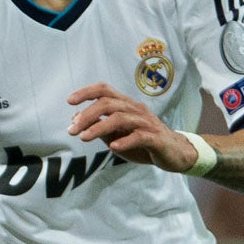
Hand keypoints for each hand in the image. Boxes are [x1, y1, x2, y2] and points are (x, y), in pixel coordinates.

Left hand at [64, 82, 195, 169]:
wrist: (174, 153)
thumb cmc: (142, 142)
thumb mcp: (116, 134)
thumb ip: (98, 125)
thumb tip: (74, 119)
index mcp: (125, 105)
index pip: (104, 90)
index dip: (86, 92)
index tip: (69, 101)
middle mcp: (135, 109)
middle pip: (108, 104)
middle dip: (87, 115)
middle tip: (72, 130)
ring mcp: (147, 123)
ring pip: (121, 118)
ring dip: (99, 127)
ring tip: (84, 138)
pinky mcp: (156, 138)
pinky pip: (139, 136)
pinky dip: (125, 141)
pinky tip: (113, 148)